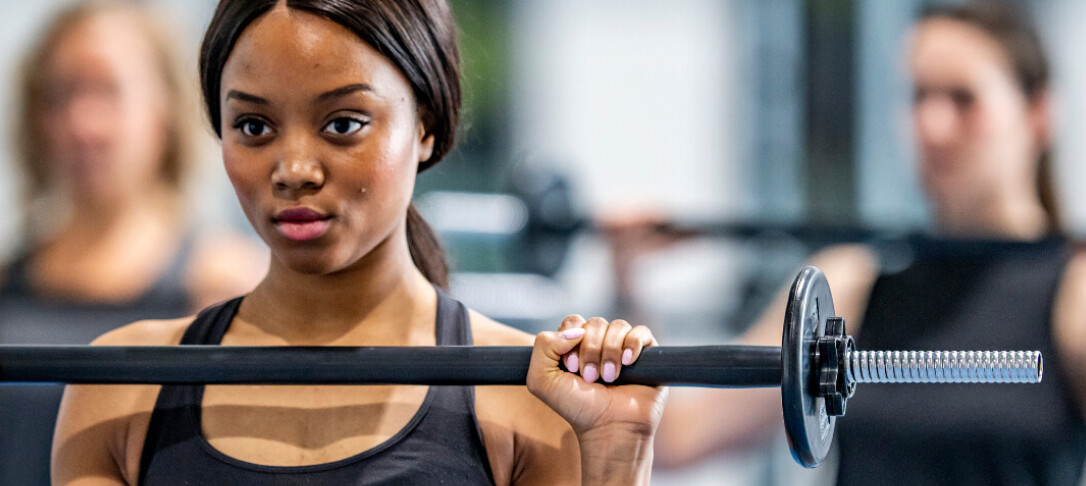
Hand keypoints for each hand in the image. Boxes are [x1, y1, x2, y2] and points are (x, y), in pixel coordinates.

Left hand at [526, 316, 666, 483]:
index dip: (571, 340)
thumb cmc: (577, 408)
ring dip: (610, 352)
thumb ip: (543, 346)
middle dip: (590, 351)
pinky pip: (641, 332)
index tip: (571, 369)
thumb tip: (576, 330)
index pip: (573, 322)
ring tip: (609, 378)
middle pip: (595, 323)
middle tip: (590, 378)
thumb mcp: (542, 380)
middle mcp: (600, 343)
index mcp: (575, 346)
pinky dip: (633, 344)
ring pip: (618, 326)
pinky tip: (628, 362)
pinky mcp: (647, 354)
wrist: (610, 428)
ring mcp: (623, 347)